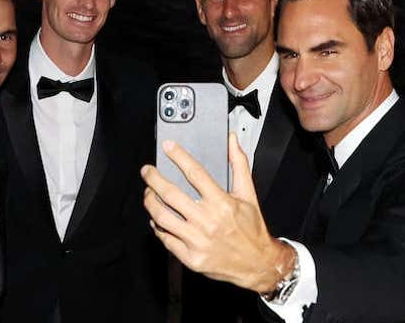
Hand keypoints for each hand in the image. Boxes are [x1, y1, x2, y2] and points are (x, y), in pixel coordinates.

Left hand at [141, 133, 294, 292]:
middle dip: (154, 179)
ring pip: (163, 217)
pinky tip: (156, 218)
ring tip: (148, 193)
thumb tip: (232, 141)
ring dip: (150, 202)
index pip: (195, 174)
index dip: (179, 157)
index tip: (168, 147)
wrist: (257, 263)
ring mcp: (197, 241)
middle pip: (171, 195)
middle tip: (147, 171)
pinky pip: (166, 239)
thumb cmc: (252, 228)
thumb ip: (239, 164)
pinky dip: (157, 227)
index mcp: (222, 203)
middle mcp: (208, 221)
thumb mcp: (248, 194)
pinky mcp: (191, 258)